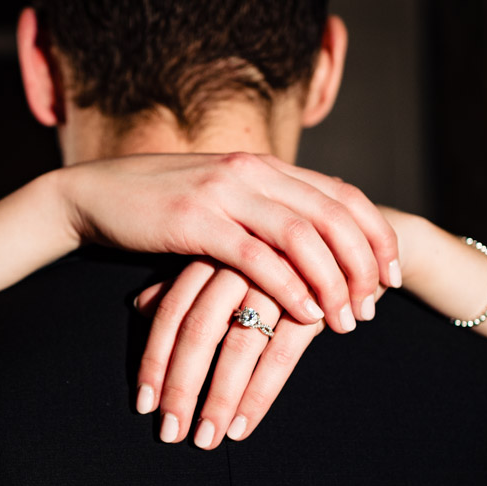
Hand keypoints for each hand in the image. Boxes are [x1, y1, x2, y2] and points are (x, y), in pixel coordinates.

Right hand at [58, 152, 400, 331]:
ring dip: (332, 282)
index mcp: (264, 165)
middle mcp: (252, 170)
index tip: (392, 275)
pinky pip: (256, 257)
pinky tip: (305, 314)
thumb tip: (309, 244)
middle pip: (332, 216)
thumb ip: (263, 211)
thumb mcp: (221, 198)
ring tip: (345, 320)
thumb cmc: (159, 204)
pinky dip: (288, 287)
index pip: (342, 195)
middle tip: (373, 306)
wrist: (94, 194)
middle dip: (363, 264)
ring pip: (302, 236)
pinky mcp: (195, 220)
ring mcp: (224, 192)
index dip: (376, 235)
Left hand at [134, 260, 329, 447]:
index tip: (144, 403)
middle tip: (170, 431)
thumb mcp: (229, 262)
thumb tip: (139, 305)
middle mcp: (239, 266)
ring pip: (238, 347)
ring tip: (206, 438)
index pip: (171, 311)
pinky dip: (260, 394)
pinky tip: (242, 426)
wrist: (344, 237)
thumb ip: (186, 283)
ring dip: (219, 399)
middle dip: (181, 387)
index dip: (155, 359)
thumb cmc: (276, 256)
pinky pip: (280, 355)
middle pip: (199, 332)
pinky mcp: (312, 304)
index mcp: (212, 255)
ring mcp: (277, 283)